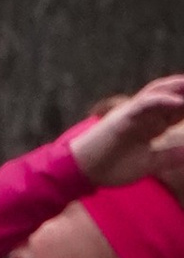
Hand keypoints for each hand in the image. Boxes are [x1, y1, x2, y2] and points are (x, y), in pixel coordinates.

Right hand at [68, 78, 183, 187]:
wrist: (83, 171)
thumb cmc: (111, 167)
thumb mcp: (149, 164)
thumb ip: (170, 157)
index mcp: (150, 125)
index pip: (178, 110)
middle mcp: (144, 114)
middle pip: (172, 96)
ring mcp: (133, 112)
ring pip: (160, 92)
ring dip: (179, 87)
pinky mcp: (123, 116)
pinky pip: (145, 103)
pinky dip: (163, 100)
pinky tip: (179, 102)